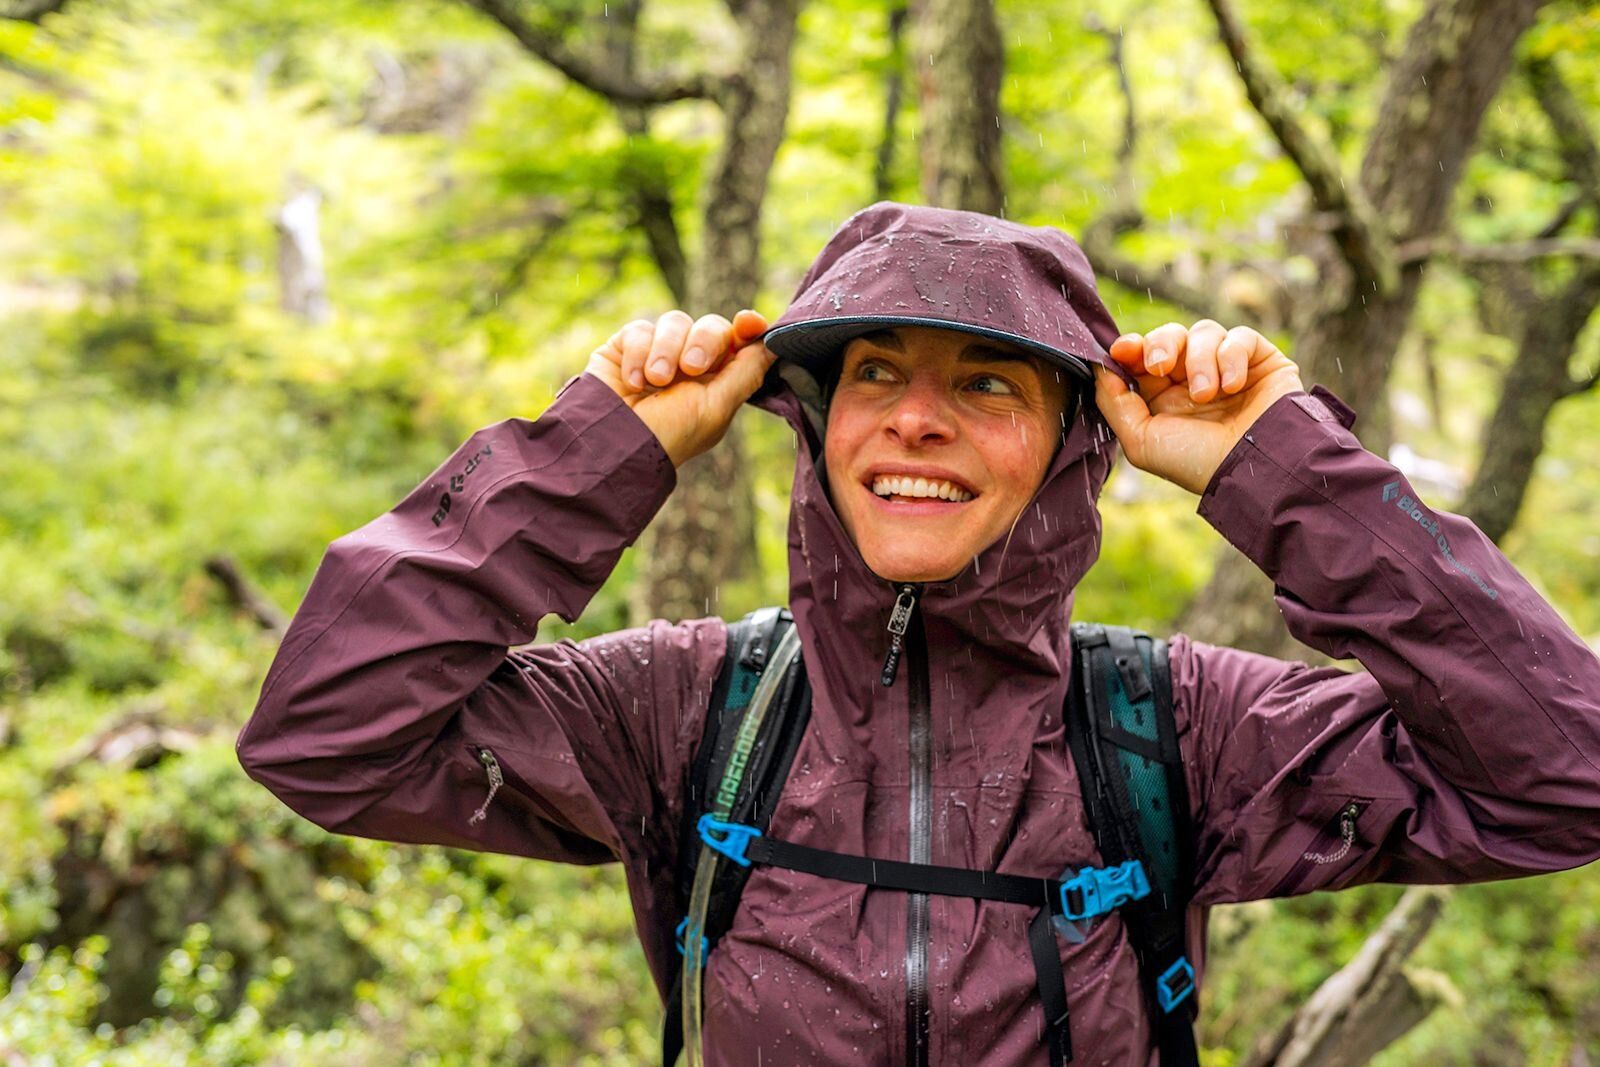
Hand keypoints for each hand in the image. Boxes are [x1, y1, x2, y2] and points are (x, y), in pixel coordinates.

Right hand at [586, 308, 775, 467]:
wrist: (612, 443)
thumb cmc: (669, 435)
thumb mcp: (716, 408)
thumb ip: (746, 372)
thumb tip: (775, 344)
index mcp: (717, 380)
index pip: (739, 341)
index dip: (748, 327)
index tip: (747, 323)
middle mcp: (690, 363)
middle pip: (711, 326)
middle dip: (703, 342)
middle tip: (691, 369)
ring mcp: (658, 352)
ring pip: (675, 321)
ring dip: (667, 351)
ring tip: (655, 381)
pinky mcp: (625, 347)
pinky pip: (641, 328)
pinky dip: (639, 354)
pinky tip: (634, 382)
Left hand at [1092, 319, 1303, 495]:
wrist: (1255, 469)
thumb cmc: (1197, 462)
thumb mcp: (1142, 440)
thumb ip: (1115, 404)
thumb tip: (1100, 368)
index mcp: (1165, 397)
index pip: (1143, 357)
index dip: (1131, 347)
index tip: (1122, 350)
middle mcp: (1194, 379)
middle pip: (1170, 336)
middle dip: (1161, 344)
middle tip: (1162, 366)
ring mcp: (1228, 368)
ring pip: (1204, 332)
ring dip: (1199, 361)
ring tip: (1206, 395)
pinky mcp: (1261, 361)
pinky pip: (1241, 337)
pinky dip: (1231, 357)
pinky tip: (1233, 387)